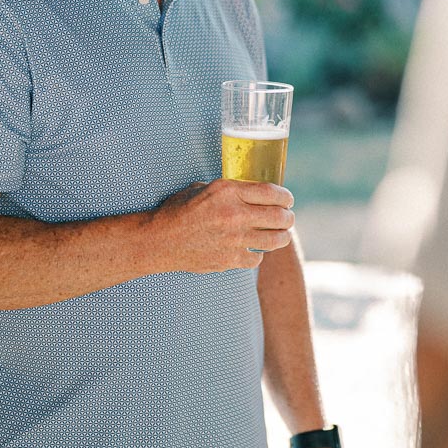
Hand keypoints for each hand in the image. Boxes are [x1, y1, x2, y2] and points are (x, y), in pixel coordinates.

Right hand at [152, 178, 294, 271]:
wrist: (159, 240)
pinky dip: (257, 254)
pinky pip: (257, 258)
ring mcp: (233, 239)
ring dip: (282, 236)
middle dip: (288, 217)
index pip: (271, 192)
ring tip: (281, 234)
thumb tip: (253, 191)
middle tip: (287, 218)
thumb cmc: (179, 210)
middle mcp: (234, 214)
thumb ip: (230, 189)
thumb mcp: (203, 187)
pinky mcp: (229, 259)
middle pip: (280, 217)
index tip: (288, 200)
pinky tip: (252, 249)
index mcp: (228, 191)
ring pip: (275, 239)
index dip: (285, 197)